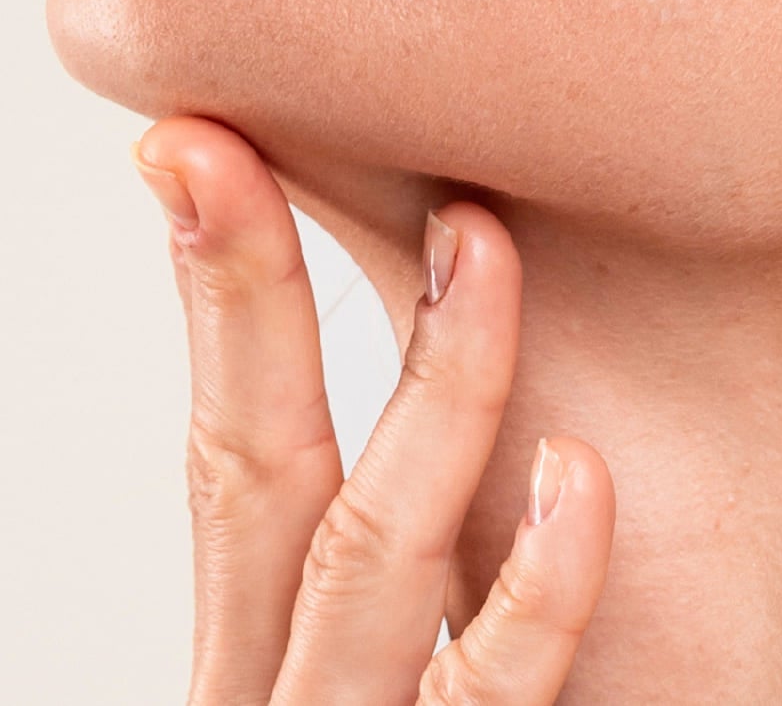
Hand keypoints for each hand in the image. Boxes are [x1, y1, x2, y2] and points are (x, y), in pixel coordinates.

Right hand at [130, 115, 615, 704]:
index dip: (218, 292)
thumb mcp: (371, 679)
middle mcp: (285, 691)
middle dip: (246, 293)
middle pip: (253, 473)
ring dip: (431, 384)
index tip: (196, 149)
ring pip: (369, 558)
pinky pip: (491, 703)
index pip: (234, 448)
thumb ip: (381, 573)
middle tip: (231, 142)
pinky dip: (533, 595)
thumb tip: (455, 396)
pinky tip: (576, 480)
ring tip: (479, 240)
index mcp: (262, 649)